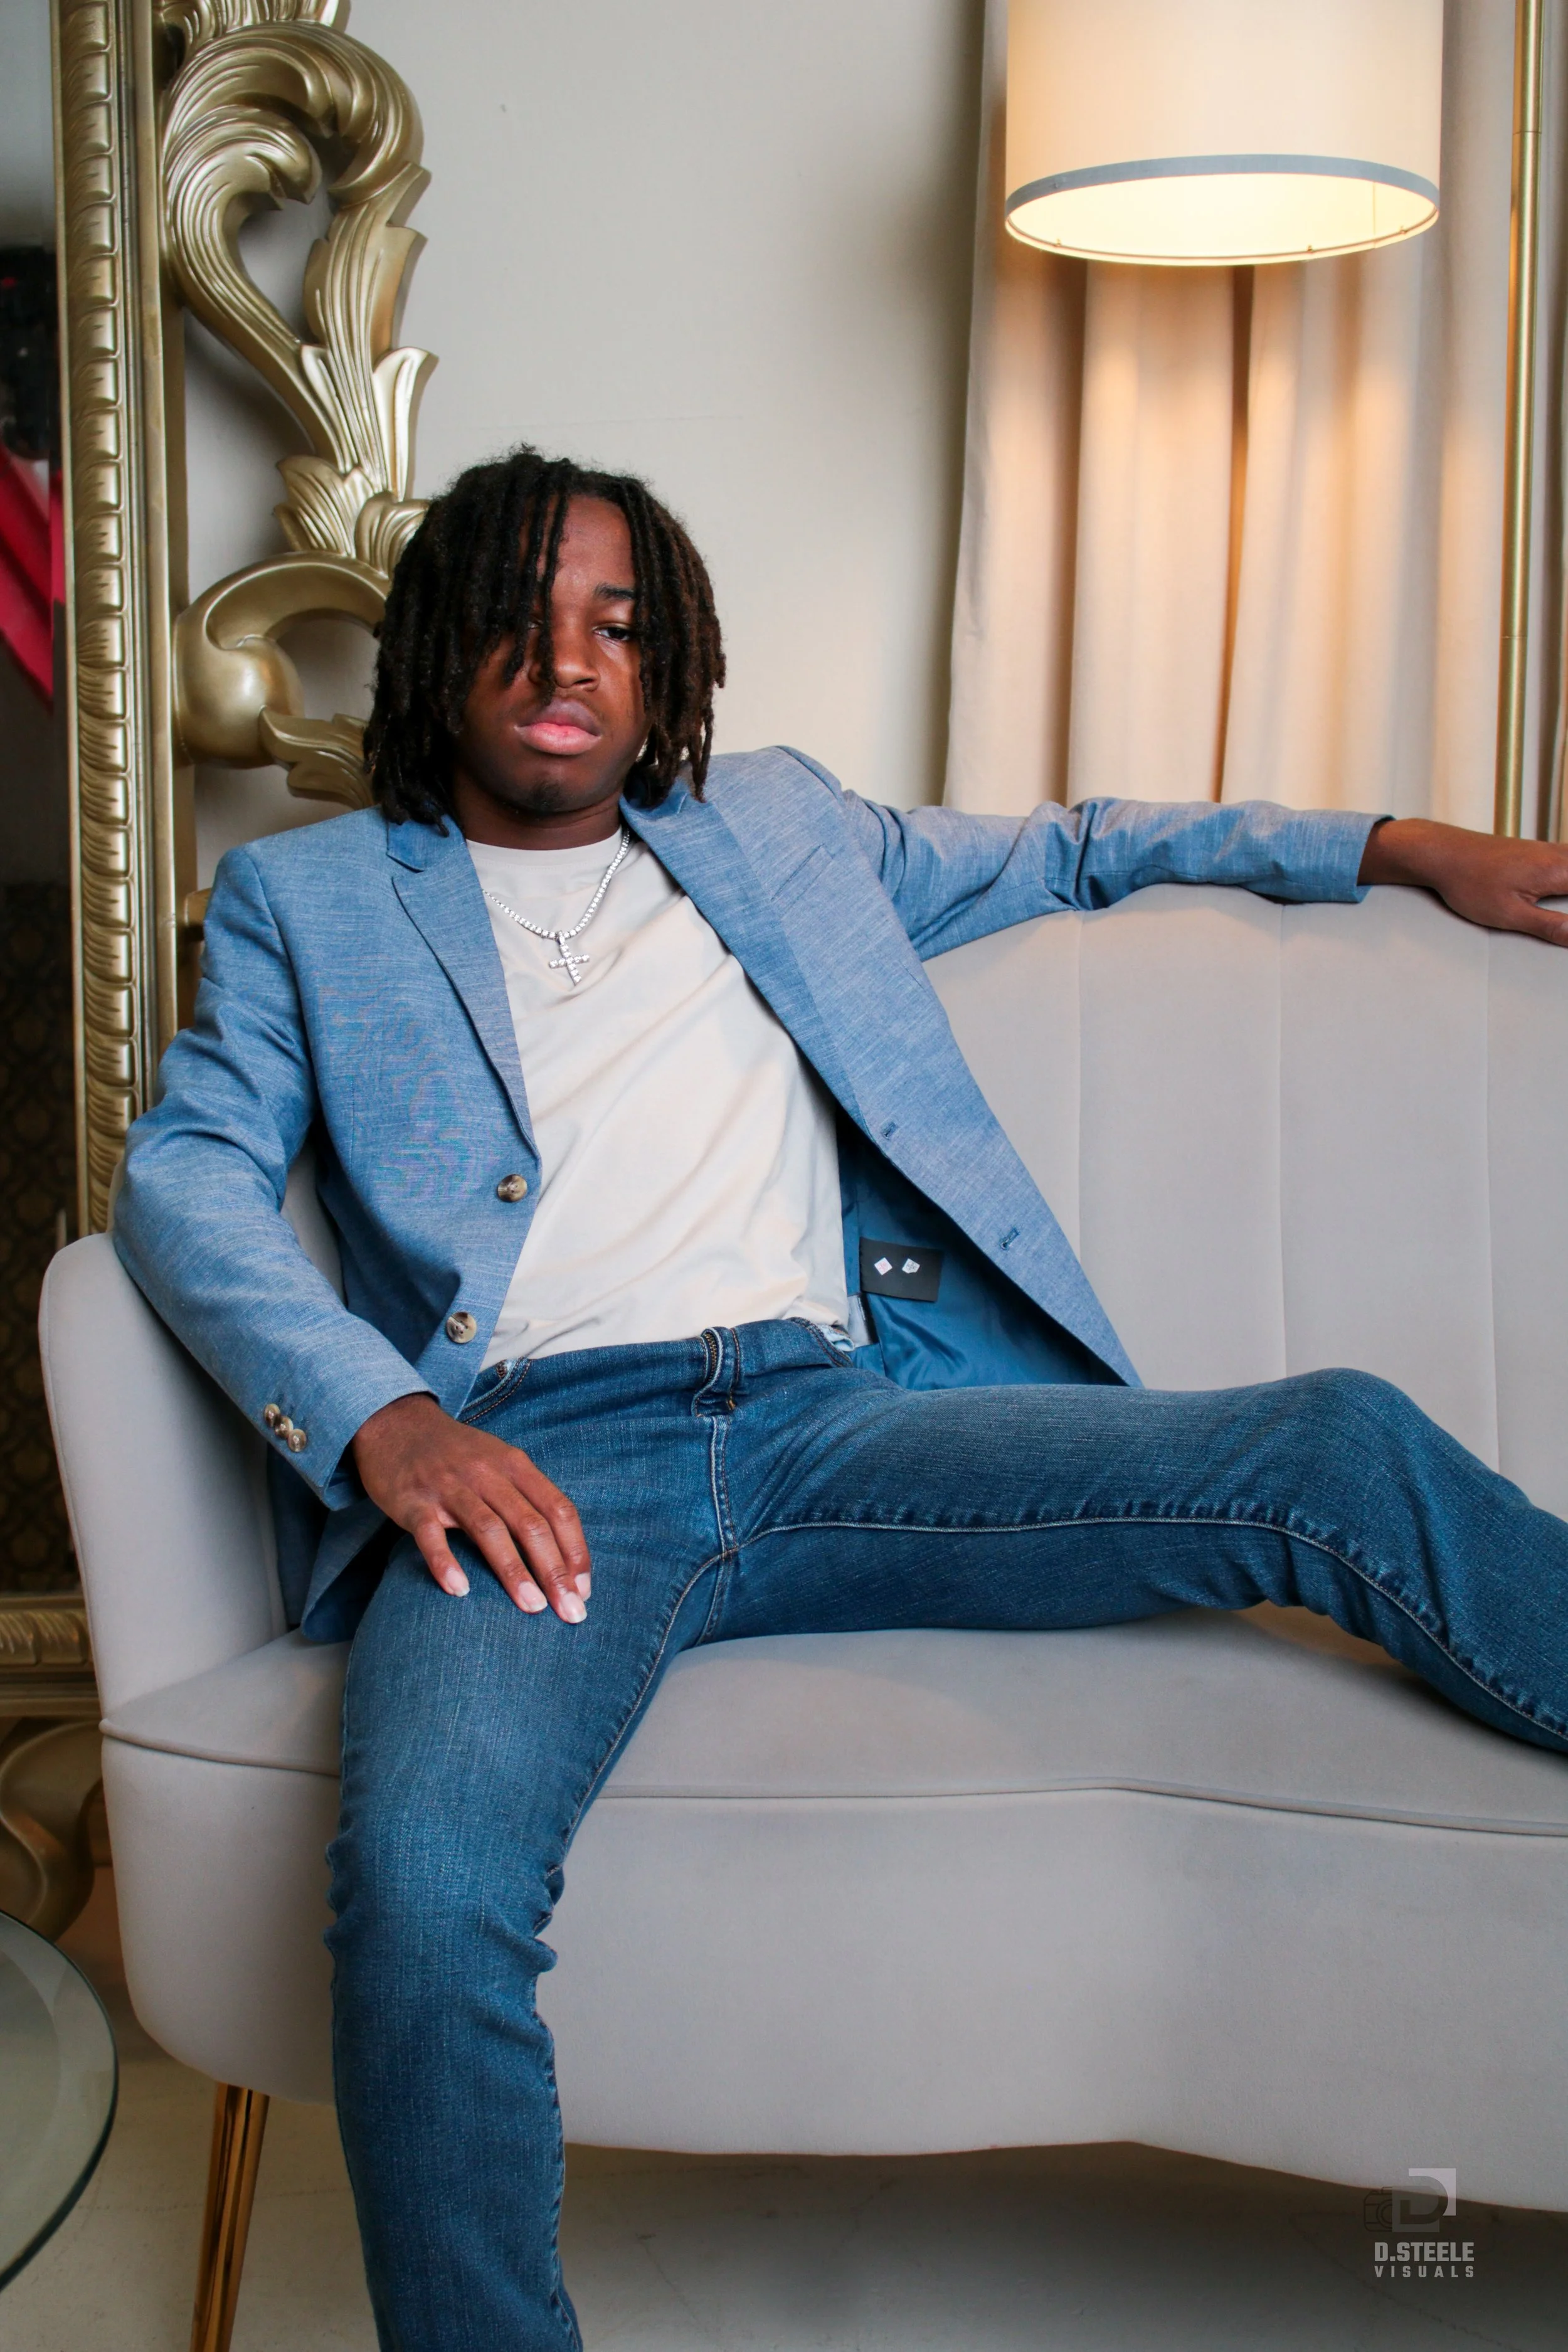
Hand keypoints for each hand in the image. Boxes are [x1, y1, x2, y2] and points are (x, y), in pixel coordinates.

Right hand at [352, 1392, 590, 1619]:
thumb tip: (564, 1556)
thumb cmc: (458, 1456)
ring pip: (488, 1529)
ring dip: (513, 1570)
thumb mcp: (500, 1463)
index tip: (584, 1590)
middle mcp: (487, 1473)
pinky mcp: (413, 1501)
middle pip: (530, 1523)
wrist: (397, 1423)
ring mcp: (449, 1486)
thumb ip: (529, 1500)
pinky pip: (430, 1534)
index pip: (558, 1509)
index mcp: (516, 1465)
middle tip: (570, 1612)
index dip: (575, 1551)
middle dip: (554, 1571)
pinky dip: (445, 1562)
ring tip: (532, 1606)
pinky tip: (459, 1590)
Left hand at [1359, 818, 1567, 945]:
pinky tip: (1561, 884)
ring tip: (1561, 908)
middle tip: (1564, 920)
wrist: (1441, 853)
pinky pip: (1566, 857)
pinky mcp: (1534, 849)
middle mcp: (1556, 854)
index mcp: (1557, 870)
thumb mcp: (1510, 915)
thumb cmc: (1469, 882)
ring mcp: (1545, 848)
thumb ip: (1549, 926)